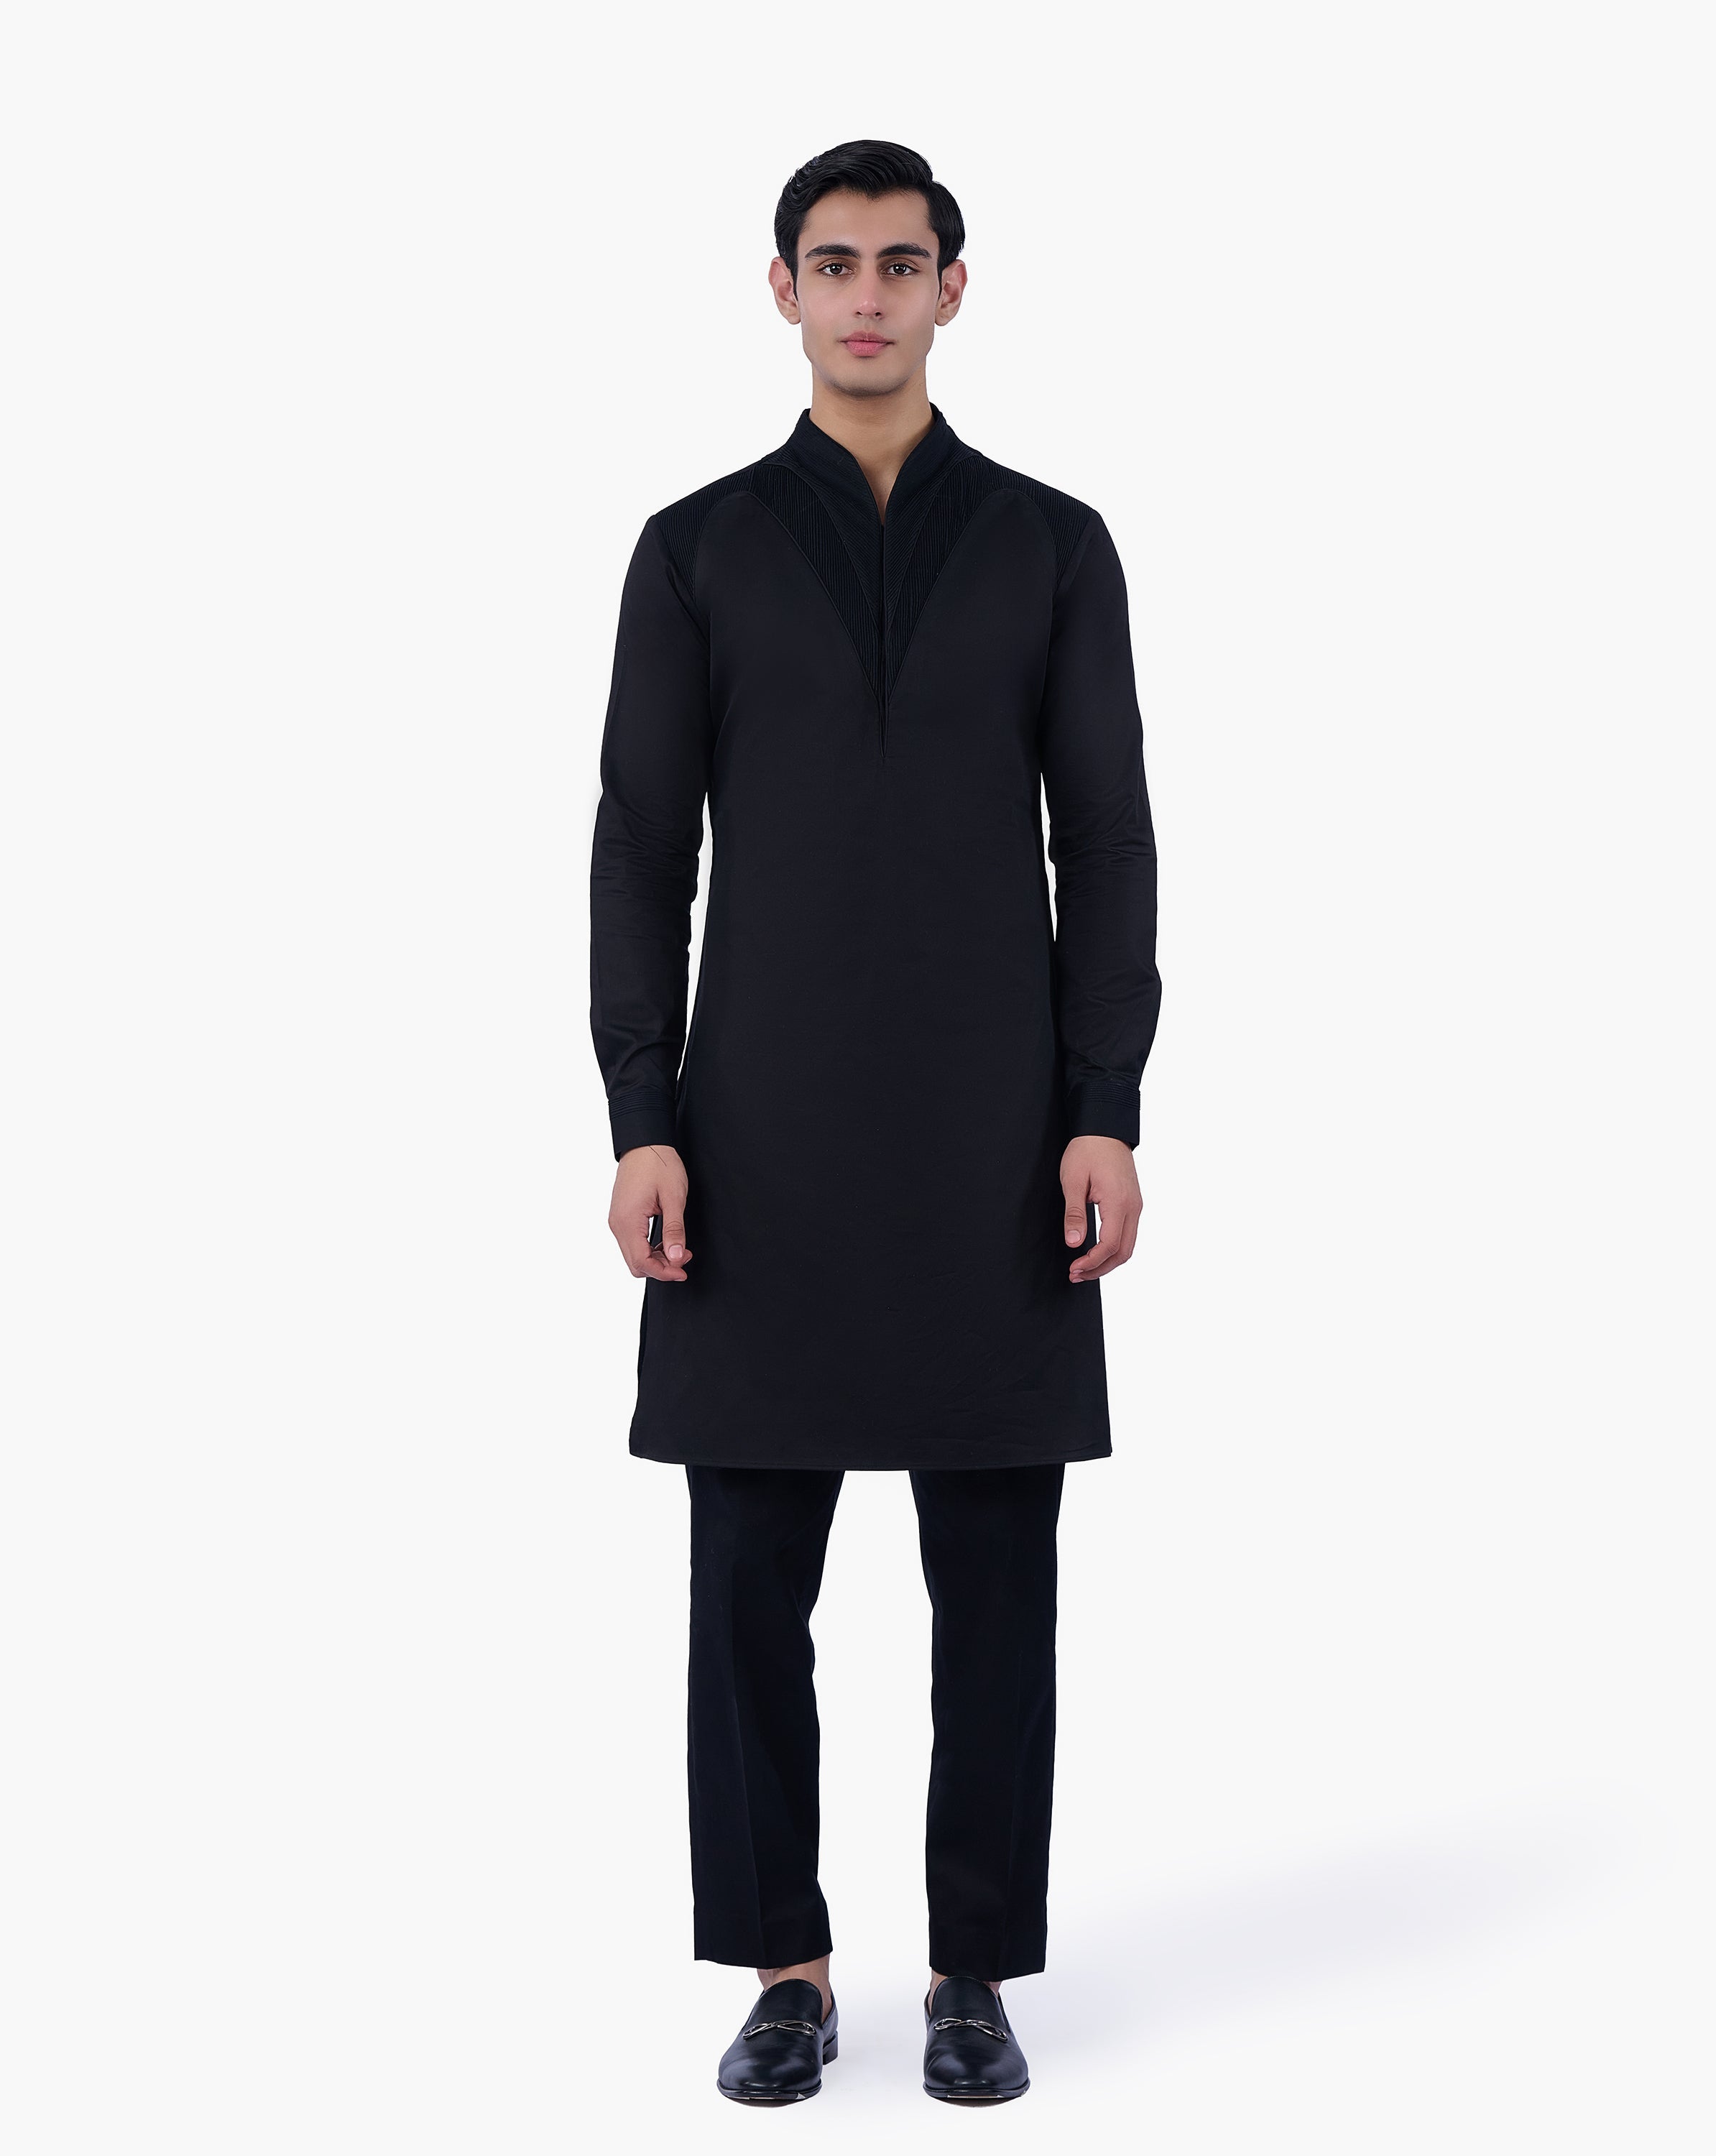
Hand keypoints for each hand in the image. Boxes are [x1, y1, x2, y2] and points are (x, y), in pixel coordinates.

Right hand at [609, 1143, 692, 1282]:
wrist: (645, 1143)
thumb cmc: (659, 1165)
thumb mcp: (673, 1197)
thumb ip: (674, 1230)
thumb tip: (675, 1258)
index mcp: (628, 1221)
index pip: (641, 1262)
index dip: (664, 1272)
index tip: (682, 1271)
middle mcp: (617, 1224)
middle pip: (635, 1263)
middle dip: (660, 1267)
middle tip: (684, 1258)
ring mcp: (617, 1220)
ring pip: (633, 1255)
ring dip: (656, 1258)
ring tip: (679, 1248)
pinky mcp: (621, 1216)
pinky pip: (633, 1243)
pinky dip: (649, 1248)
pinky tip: (666, 1241)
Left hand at [1060, 1135, 1141, 1283]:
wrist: (1105, 1129)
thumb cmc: (1087, 1150)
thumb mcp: (1073, 1181)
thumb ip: (1075, 1213)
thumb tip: (1074, 1243)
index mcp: (1119, 1202)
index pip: (1110, 1245)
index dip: (1092, 1262)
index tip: (1074, 1269)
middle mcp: (1133, 1207)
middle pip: (1123, 1252)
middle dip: (1100, 1269)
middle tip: (1076, 1274)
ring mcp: (1136, 1206)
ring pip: (1128, 1246)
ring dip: (1107, 1261)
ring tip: (1084, 1268)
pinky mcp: (1133, 1203)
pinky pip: (1128, 1234)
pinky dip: (1114, 1249)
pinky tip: (1096, 1251)